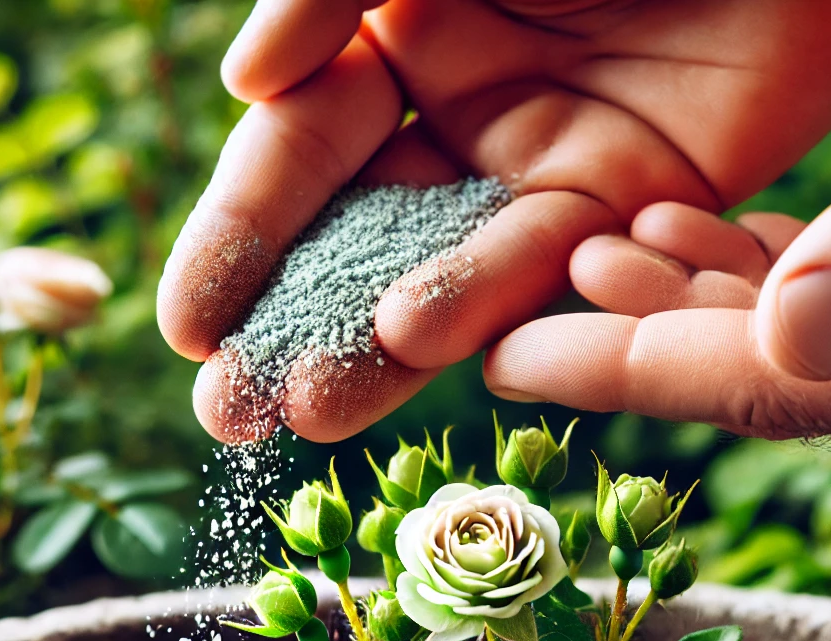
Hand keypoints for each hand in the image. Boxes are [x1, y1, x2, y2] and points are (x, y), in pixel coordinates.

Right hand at [158, 0, 830, 440]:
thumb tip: (246, 87)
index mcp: (398, 32)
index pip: (299, 150)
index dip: (241, 236)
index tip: (189, 328)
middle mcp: (464, 105)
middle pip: (362, 233)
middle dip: (294, 322)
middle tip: (227, 413)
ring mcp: (550, 156)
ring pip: (450, 269)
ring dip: (377, 345)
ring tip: (304, 411)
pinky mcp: (642, 195)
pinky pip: (557, 262)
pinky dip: (488, 303)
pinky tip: (414, 347)